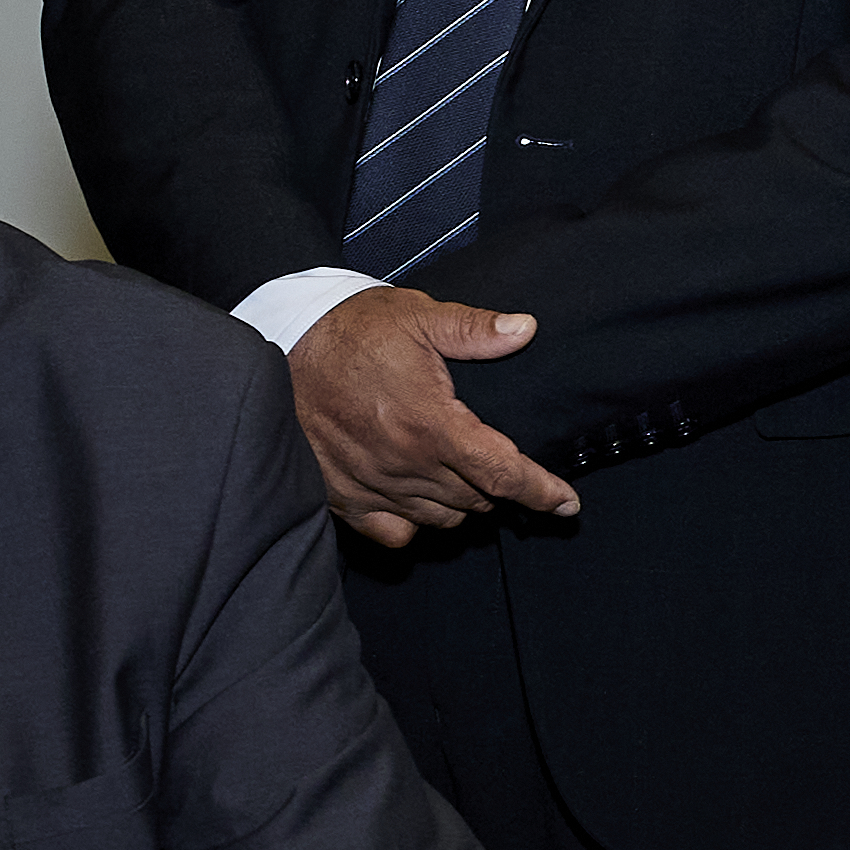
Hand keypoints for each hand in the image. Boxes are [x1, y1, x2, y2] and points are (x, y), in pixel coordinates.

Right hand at [288, 285, 582, 549]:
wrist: (283, 344)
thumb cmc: (351, 330)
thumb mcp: (419, 316)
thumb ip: (475, 329)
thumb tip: (525, 330)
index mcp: (431, 424)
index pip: (503, 474)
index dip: (542, 492)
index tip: (566, 504)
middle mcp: (404, 463)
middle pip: (477, 499)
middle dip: (498, 487)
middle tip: (498, 463)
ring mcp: (373, 485)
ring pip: (441, 519)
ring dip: (461, 503)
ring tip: (462, 477)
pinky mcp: (344, 496)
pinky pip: (394, 533)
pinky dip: (415, 524)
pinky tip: (419, 500)